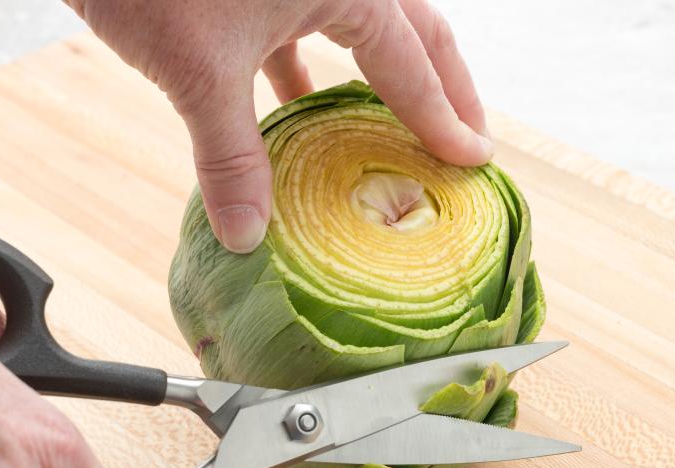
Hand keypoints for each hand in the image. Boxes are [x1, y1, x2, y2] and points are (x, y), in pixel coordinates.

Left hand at [66, 0, 492, 252]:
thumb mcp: (198, 71)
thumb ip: (231, 157)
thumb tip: (246, 237)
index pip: (414, 65)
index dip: (445, 119)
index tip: (476, 159)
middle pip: (415, 32)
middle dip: (444, 86)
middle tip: (466, 136)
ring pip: (366, 25)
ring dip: (385, 75)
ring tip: (402, 125)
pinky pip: (308, 24)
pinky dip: (313, 65)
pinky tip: (301, 105)